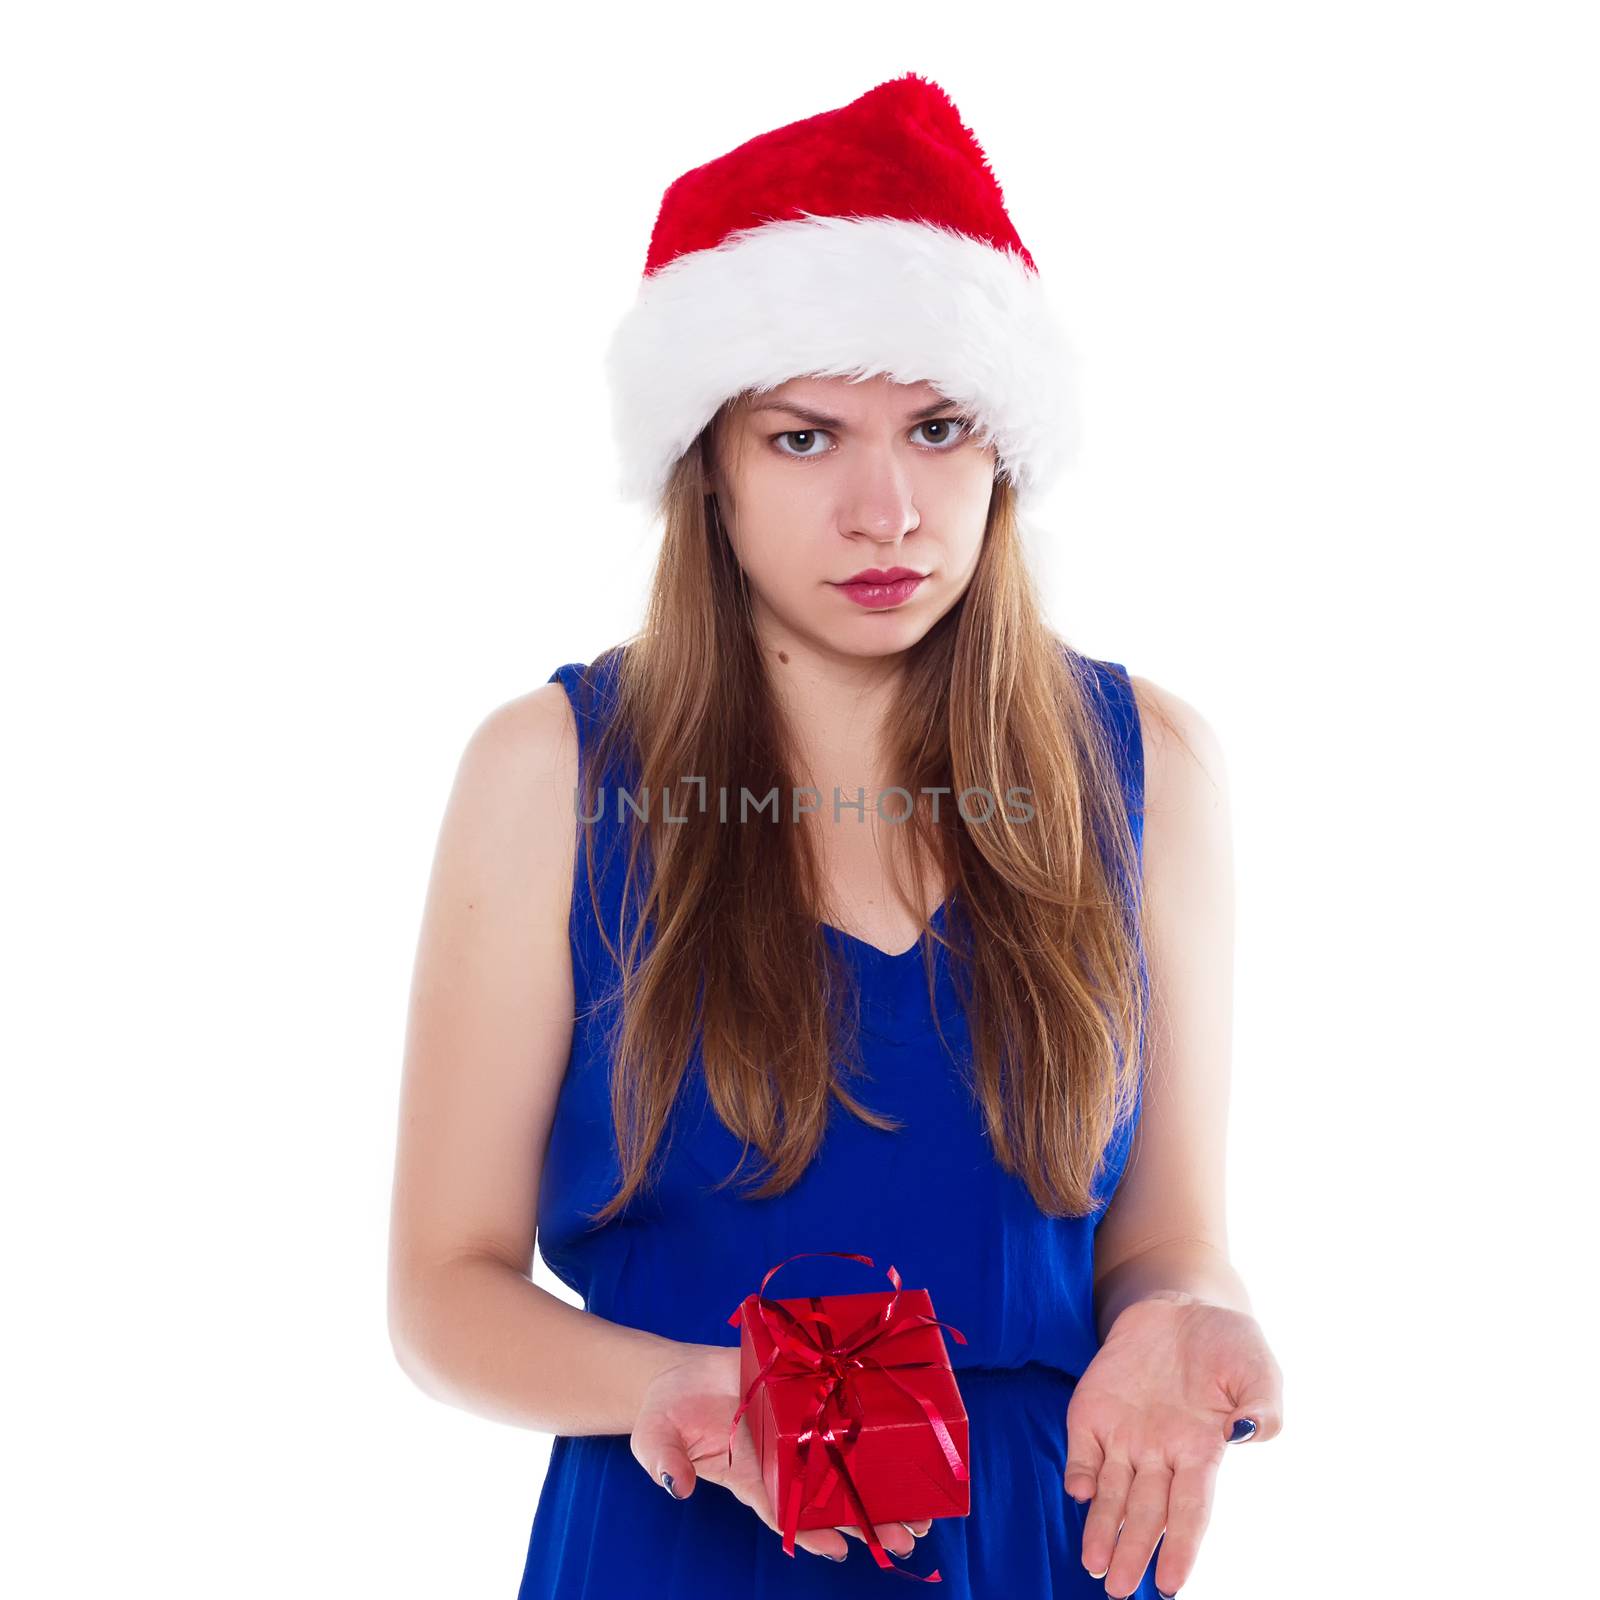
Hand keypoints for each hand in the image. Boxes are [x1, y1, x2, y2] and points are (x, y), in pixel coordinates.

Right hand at [630, 1343, 932, 1564]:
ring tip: (921, 1511)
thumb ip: (664, 1461)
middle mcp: (783, 1457)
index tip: (840, 1548)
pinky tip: (904, 1438)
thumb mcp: (655, 1437)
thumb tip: (675, 1486)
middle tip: (909, 1535)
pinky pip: (839, 1408)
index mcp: (752, 1478)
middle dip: (869, 1518)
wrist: (678, 1373)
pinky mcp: (805, 1387)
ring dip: (882, 1484)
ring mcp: (798, 1424)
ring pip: (846, 1459)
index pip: (786, 1512)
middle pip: (831, 1495)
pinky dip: (869, 1425)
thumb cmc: (666, 1413)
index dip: (813, 1531)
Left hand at [1063, 1292, 1282, 1597]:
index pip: (1190, 1511)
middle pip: (1145, 1512)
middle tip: (1118, 1590)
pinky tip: (1079, 1492)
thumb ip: (1261, 1410)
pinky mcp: (1093, 1411)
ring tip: (1093, 1563)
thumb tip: (1244, 1433)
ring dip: (1100, 1527)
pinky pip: (1082, 1449)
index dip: (1180, 1547)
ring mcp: (1124, 1434)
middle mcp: (1160, 1453)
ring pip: (1110, 1492)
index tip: (1171, 1584)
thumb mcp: (1259, 1373)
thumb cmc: (1228, 1346)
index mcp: (1201, 1452)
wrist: (1181, 1306)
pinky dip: (1079, 1472)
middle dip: (1132, 1550)